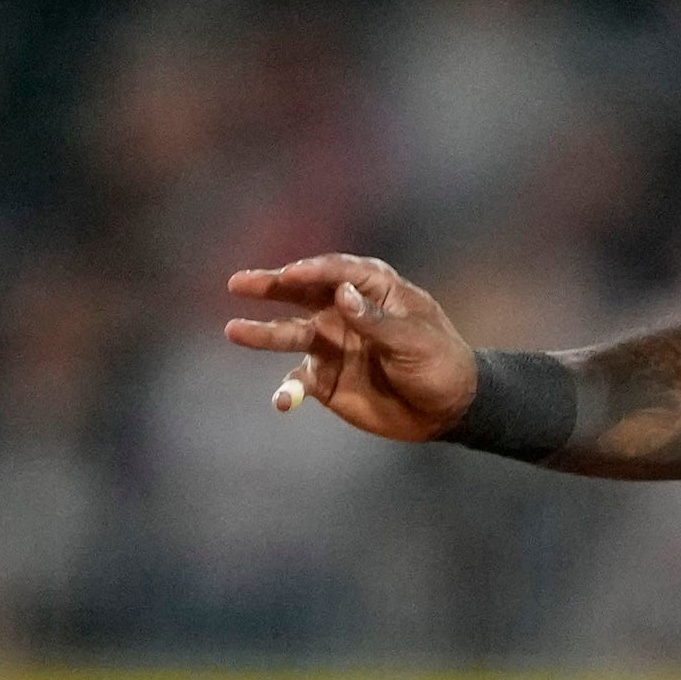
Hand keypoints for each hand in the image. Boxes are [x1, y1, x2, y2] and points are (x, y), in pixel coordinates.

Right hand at [221, 252, 479, 439]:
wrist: (446, 408)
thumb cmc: (439, 362)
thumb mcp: (414, 339)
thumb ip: (375, 320)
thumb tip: (342, 295)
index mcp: (372, 288)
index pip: (336, 272)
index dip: (312, 271)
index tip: (289, 274)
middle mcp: (344, 310)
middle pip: (300, 294)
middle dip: (270, 287)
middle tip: (238, 284)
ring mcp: (332, 344)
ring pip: (290, 335)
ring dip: (263, 334)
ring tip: (234, 331)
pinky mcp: (326, 380)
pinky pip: (299, 382)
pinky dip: (289, 391)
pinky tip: (282, 401)